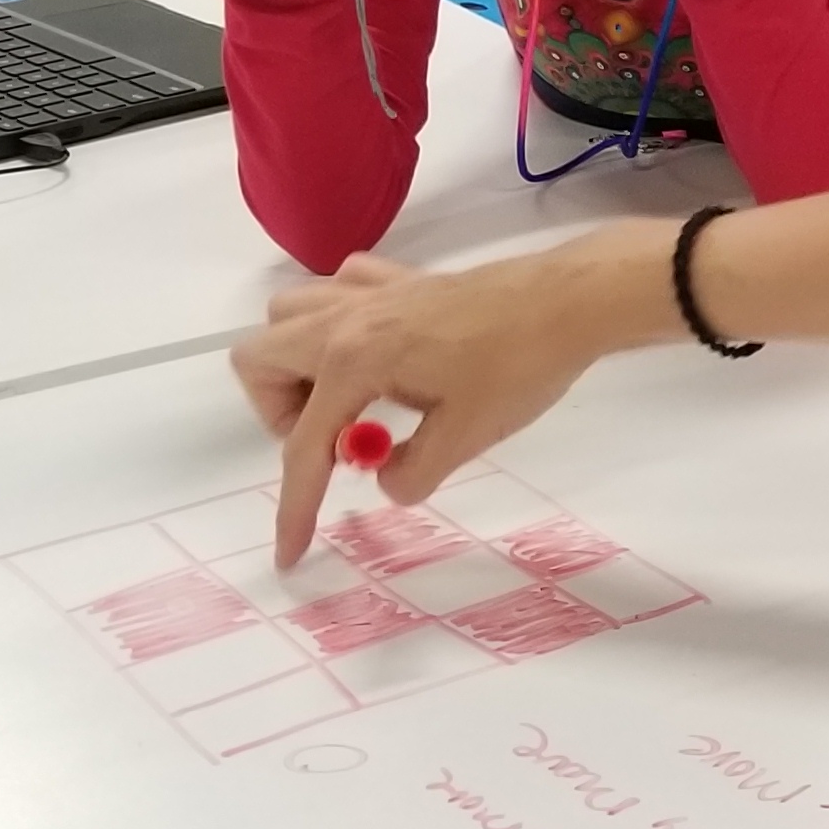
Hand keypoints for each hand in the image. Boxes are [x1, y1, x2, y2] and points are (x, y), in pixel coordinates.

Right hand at [230, 235, 671, 564]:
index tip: (292, 550)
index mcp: (354, 360)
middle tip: (335, 442)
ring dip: (298, 364)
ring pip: (287, 318)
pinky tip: (377, 353)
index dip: (294, 505)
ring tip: (349, 400)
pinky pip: (336, 290)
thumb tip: (385, 480)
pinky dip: (336, 322)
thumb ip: (413, 471)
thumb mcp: (465, 436)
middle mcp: (346, 319)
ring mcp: (370, 291)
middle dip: (281, 414)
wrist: (568, 302)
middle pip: (260, 360)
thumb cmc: (519, 368)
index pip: (304, 446)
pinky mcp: (399, 278)